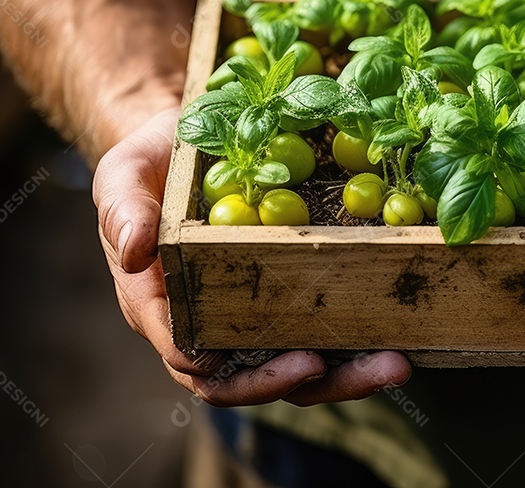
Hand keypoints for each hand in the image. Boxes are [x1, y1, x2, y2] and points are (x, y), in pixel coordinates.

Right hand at [93, 107, 410, 405]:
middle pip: (256, 378)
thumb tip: (135, 249)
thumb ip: (124, 211)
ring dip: (347, 374)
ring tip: (397, 364)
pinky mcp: (285, 295)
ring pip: (294, 365)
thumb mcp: (125, 176)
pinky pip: (318, 329)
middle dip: (316, 383)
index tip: (297, 364)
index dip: (247, 377)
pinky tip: (400, 333)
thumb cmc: (149, 164)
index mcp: (163, 308)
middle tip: (375, 368)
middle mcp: (208, 324)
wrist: (183, 143)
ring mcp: (250, 314)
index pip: (198, 363)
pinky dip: (356, 339)